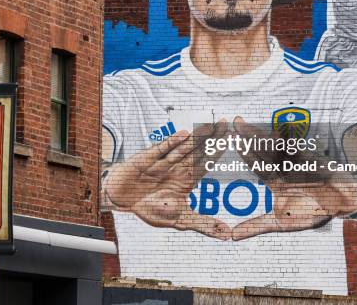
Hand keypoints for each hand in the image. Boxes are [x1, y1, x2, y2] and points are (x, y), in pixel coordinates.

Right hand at [104, 119, 231, 239]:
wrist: (122, 200)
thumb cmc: (151, 207)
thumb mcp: (180, 220)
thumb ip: (204, 225)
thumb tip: (227, 235)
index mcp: (187, 179)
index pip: (207, 162)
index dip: (219, 150)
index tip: (234, 138)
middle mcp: (177, 167)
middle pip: (198, 150)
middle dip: (212, 137)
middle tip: (226, 122)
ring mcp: (163, 161)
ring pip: (183, 147)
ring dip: (196, 137)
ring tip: (210, 125)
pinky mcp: (147, 159)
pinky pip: (161, 149)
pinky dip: (171, 143)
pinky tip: (183, 135)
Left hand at [230, 117, 356, 240]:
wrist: (340, 203)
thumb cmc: (311, 212)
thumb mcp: (281, 222)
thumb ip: (257, 226)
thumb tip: (232, 237)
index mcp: (271, 180)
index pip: (253, 163)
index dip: (242, 151)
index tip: (228, 140)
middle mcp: (279, 167)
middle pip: (259, 149)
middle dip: (246, 136)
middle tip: (233, 123)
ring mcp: (292, 159)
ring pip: (272, 144)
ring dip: (258, 133)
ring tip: (243, 123)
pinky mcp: (306, 155)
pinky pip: (292, 145)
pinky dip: (283, 138)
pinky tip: (272, 129)